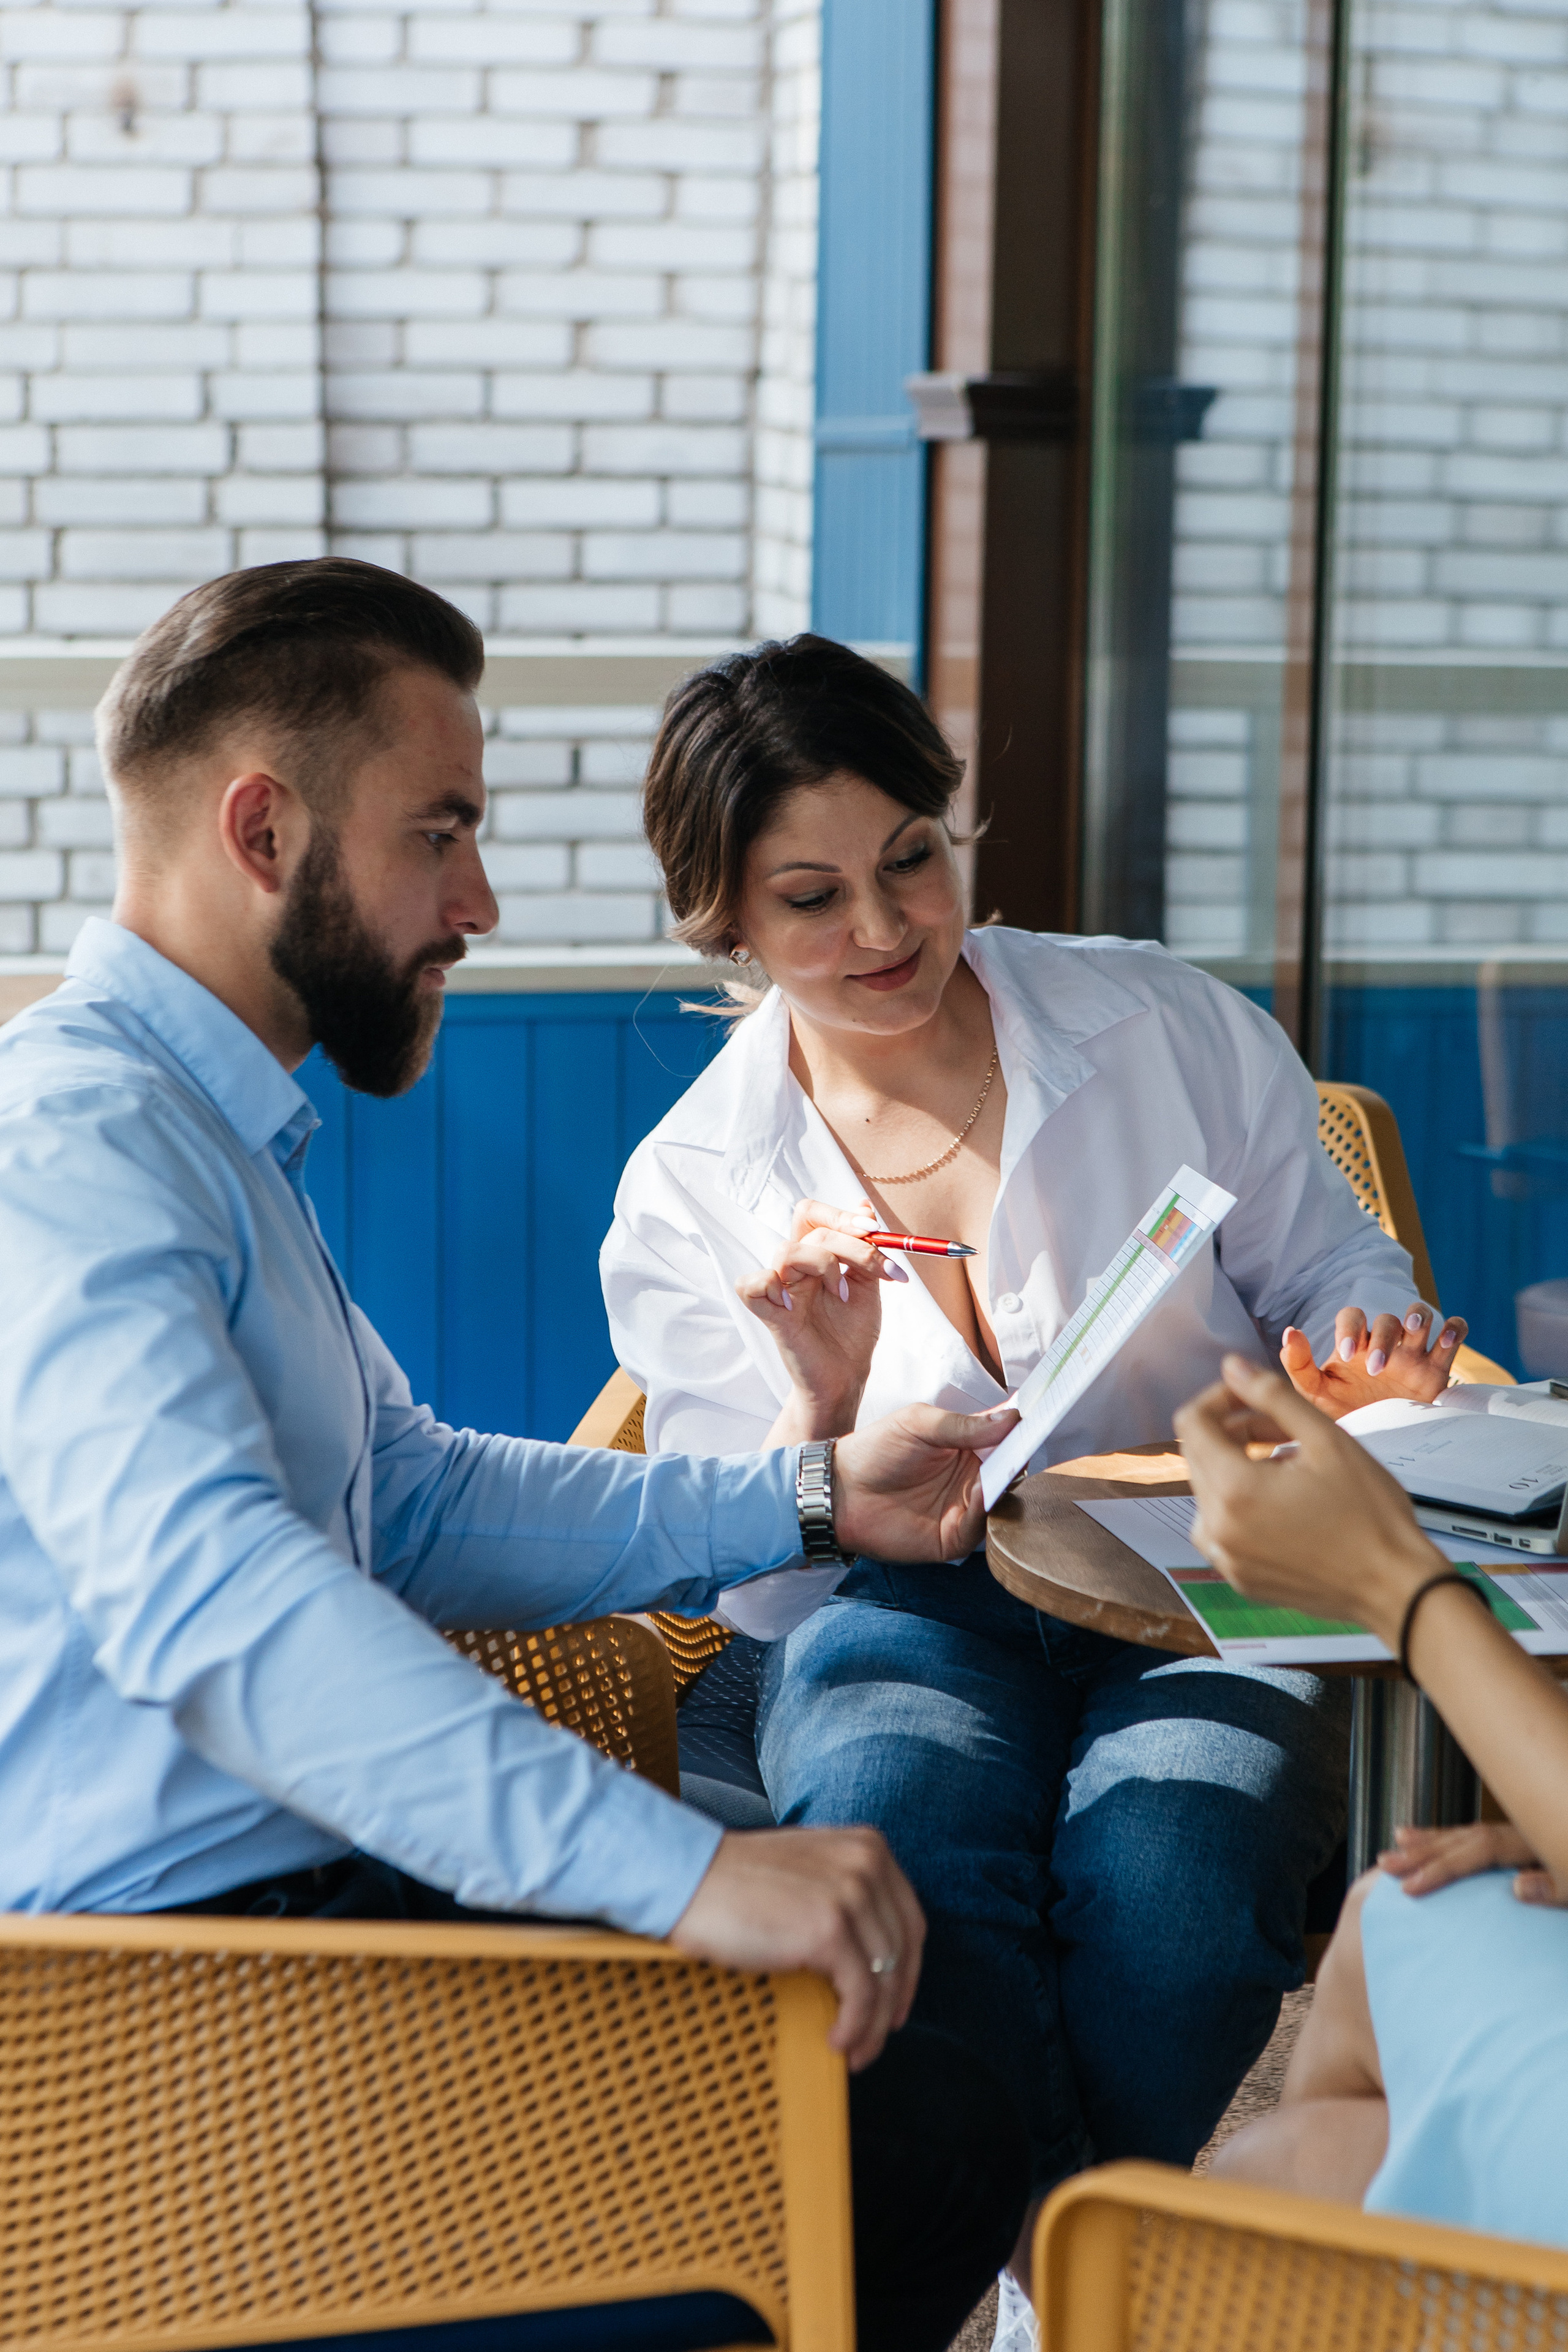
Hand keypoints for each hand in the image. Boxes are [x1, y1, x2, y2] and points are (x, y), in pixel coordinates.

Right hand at [667, 1824, 925, 2069]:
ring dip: (873, 2025)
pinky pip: (860, 1994)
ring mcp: (850, 1894)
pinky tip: (836, 2041)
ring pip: (884, 1978)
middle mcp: (867, 1863)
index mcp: (867, 1846)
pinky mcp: (828, 1929)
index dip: (908, 1969)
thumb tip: (872, 1957)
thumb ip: (845, 1893)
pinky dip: (854, 2027)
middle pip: (902, 1952)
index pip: (910, 1920)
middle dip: (893, 2004)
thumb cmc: (739, 1881)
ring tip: (853, 2050)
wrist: (689, 1878)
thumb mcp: (809, 1868)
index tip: (894, 2003)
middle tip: (874, 2037)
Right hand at [736, 1198, 905, 1435]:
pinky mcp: (769, 1315)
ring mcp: (780, 1290)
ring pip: (788, 1251)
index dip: (841, 1214)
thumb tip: (864, 1205)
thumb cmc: (852, 1333)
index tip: (874, 1230)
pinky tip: (799, 1308)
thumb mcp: (867, 1284)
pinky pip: (753, 1284)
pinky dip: (775, 1287)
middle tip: (878, 1269)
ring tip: (841, 1294)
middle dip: (852, 1243)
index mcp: (814, 1256)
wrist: (847, 1377)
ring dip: (825, 1266)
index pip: (812, 1213)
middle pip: (811, 1227)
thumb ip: (865, 1248)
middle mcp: (794, 1268)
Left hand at [833, 1403, 1018, 1563]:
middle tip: (1030, 1442)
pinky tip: (980, 1491)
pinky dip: (984, 1511)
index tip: (1041, 1415)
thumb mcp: (919, 1423)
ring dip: (1005, 1483)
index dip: (1022, 1428)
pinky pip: (979, 1527)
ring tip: (1004, 1466)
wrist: (840, 1491)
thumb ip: (964, 1425)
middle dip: (1021, 1456)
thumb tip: (1012, 1417)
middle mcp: (971, 1476)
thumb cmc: (875, 1450)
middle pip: (1010, 1468)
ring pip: (1001, 1499)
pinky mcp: (954, 1537)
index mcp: (966, 1445)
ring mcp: (964, 1507)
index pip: (1004, 1437)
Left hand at [1174, 1354, 1441, 1644]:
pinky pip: (1222, 1528)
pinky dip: (1243, 1505)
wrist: (1396, 1587)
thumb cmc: (1371, 1515)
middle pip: (1199, 1455)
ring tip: (1290, 1466)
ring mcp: (1226, 1558)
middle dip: (1235, 1429)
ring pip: (1208, 1490)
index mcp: (1233, 1490)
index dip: (1221, 1397)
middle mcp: (1216, 1528)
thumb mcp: (1326, 1439)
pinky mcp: (1240, 1578)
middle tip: (1285, 1430)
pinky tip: (1287, 1503)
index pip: (1192, 1423)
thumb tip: (1232, 1366)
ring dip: (1238, 1467)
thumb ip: (1272, 1395)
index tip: (1255, 1396)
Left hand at [1281, 1302, 1465, 1418]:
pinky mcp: (1438, 1368)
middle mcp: (1384, 1345)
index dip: (1350, 1328)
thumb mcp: (1314, 1394)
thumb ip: (1299, 1365)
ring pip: (1421, 1316)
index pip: (1353, 1317)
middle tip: (1376, 1369)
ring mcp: (1412, 1354)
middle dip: (1382, 1338)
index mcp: (1355, 1346)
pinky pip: (1453, 1335)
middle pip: (1387, 1319)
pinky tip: (1447, 1339)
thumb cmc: (1344, 1414)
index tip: (1347, 1354)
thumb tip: (1290, 1333)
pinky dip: (1455, 1329)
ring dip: (1418, 1316)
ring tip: (1413, 1331)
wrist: (1375, 1445)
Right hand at [1378, 1820, 1565, 1905]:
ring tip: (1395, 1846)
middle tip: (1385, 1866)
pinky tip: (1432, 1839)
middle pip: (1463, 1839)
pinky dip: (1451, 1837)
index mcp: (1532, 1843)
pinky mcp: (1520, 1840)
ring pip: (1466, 1834)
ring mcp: (1519, 1834)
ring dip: (1430, 1842)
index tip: (1411, 1886)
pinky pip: (1476, 1835)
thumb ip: (1553, 1886)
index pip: (1477, 1853)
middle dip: (1423, 1853)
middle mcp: (1520, 1833)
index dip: (1443, 1869)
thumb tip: (1515, 1888)